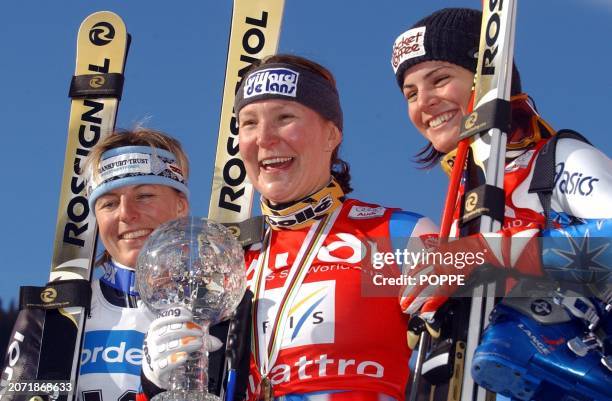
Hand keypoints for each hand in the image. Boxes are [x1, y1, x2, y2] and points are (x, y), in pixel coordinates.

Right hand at [142, 307, 222, 388]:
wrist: (156, 372)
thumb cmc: (170, 352)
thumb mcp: (182, 342)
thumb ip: (200, 340)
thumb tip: (218, 343)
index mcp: (157, 330)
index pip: (162, 319)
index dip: (175, 316)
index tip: (189, 316)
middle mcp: (152, 341)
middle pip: (167, 332)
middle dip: (185, 330)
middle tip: (199, 333)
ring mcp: (152, 356)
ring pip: (166, 348)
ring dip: (184, 344)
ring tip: (198, 343)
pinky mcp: (155, 371)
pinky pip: (163, 365)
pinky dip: (174, 360)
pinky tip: (184, 357)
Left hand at [400, 228, 541, 347]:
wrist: (489, 247)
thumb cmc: (476, 247)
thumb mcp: (455, 248)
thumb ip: (444, 257)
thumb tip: (435, 263)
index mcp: (438, 252)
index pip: (417, 266)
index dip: (408, 278)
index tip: (402, 287)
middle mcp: (438, 259)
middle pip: (418, 277)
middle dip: (408, 291)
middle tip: (401, 303)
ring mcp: (446, 268)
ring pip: (425, 285)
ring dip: (415, 298)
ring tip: (407, 309)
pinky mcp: (455, 277)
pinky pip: (441, 292)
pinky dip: (432, 302)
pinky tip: (425, 310)